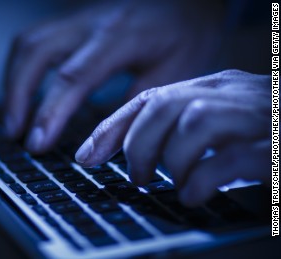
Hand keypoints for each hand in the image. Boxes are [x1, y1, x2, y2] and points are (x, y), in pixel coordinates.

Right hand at [3, 0, 225, 152]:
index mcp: (119, 37)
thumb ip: (137, 102)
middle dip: (18, 97)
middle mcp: (91, 23)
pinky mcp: (73, 21)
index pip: (73, 76)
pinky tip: (21, 90)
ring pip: (28, 43)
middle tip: (14, 134)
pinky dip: (20, 68)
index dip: (50, 112)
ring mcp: (78, 19)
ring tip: (12, 119)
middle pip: (36, 53)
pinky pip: (33, 39)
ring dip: (13, 82)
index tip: (37, 143)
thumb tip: (105, 135)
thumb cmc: (186, 32)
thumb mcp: (174, 72)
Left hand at [75, 70, 270, 205]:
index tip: (87, 156)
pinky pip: (233, 156)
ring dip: (170, 160)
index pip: (150, 98)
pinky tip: (193, 195)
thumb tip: (130, 153)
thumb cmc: (268, 134)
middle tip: (139, 176)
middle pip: (164, 106)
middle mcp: (233, 93)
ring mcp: (259, 116)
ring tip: (167, 184)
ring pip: (194, 122)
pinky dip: (203, 178)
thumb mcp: (220, 125)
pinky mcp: (279, 147)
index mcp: (214, 87)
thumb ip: (183, 130)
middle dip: (138, 145)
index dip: (112, 127)